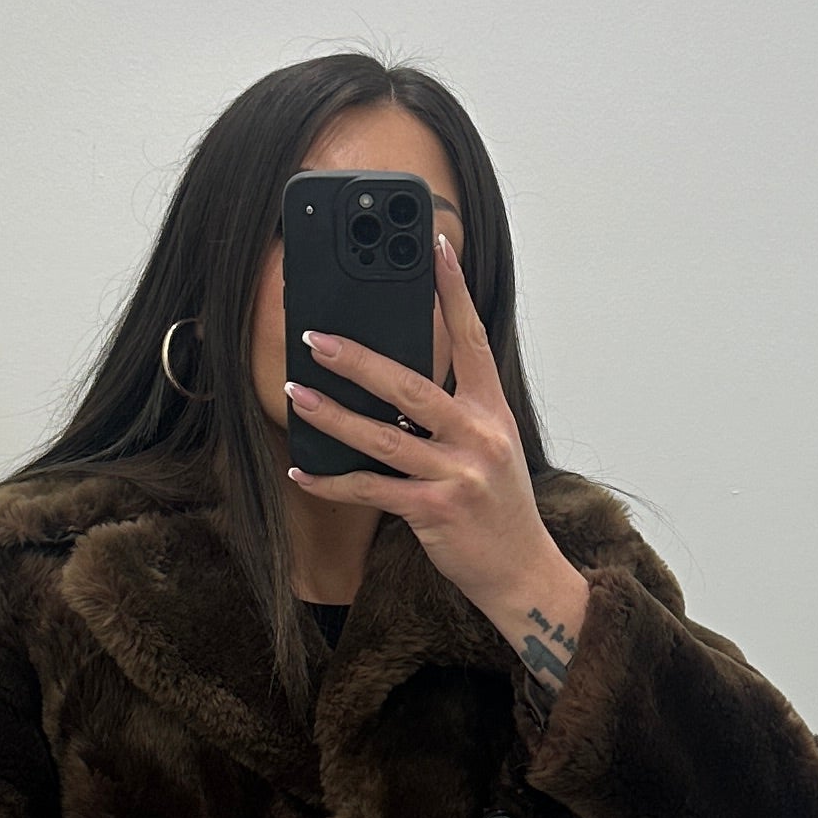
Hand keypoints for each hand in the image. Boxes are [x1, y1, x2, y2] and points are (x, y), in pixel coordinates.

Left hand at [286, 229, 591, 691]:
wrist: (524, 572)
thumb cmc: (498, 507)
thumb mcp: (490, 448)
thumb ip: (454, 413)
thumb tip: (393, 383)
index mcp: (493, 410)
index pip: (472, 338)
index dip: (453, 290)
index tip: (434, 246)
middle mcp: (480, 434)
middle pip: (411, 384)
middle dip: (358, 359)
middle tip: (315, 336)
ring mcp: (460, 472)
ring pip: (382, 436)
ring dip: (332, 415)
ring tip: (294, 392)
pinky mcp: (437, 509)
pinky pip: (374, 489)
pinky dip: (333, 481)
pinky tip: (304, 470)